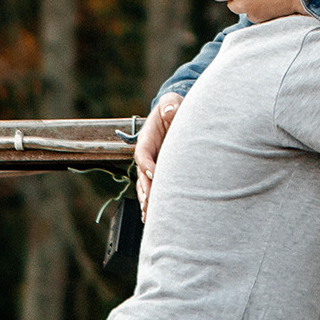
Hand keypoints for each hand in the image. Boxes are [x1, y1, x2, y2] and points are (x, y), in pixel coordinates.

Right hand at [135, 92, 182, 212]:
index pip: (143, 154)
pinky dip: (154, 203)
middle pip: (143, 176)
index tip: (154, 173)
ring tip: (149, 216)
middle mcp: (147, 156)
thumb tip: (170, 112)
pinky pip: (156, 189)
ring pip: (147, 186)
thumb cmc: (174, 108)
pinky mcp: (161, 174)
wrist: (177, 116)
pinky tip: (155, 217)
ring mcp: (153, 166)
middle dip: (146, 190)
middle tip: (149, 204)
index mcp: (146, 139)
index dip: (147, 165)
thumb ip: (170, 104)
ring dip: (148, 201)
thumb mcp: (171, 101)